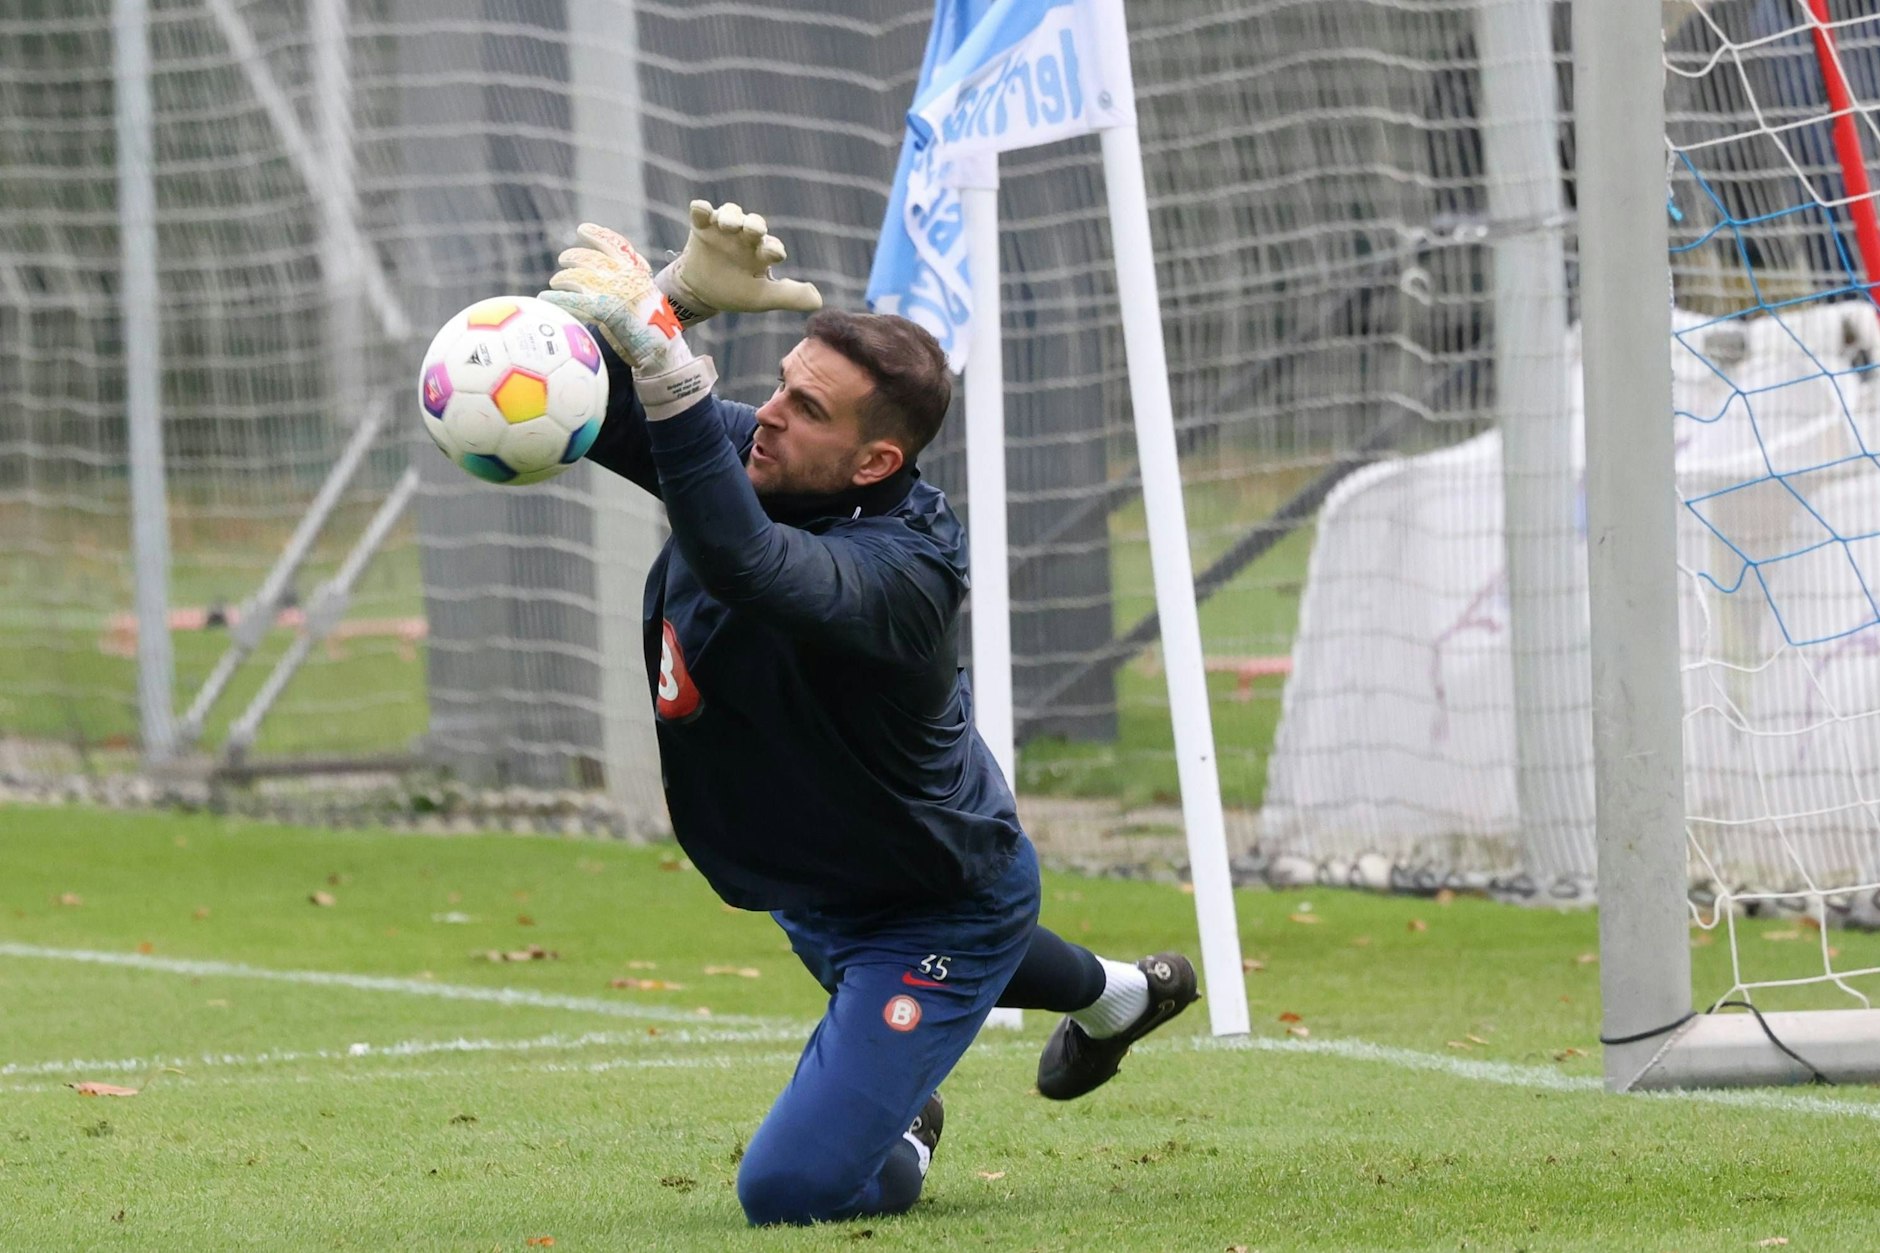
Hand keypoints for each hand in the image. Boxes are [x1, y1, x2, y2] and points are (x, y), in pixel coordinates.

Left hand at [539, 222, 692, 375]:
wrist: (663, 352)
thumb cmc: (655, 335)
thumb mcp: (646, 303)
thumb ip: (629, 291)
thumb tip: (608, 288)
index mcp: (639, 274)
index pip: (618, 245)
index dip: (599, 235)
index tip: (583, 229)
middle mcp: (627, 277)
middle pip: (594, 259)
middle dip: (576, 256)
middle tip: (563, 259)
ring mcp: (616, 291)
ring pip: (581, 276)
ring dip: (564, 277)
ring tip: (554, 282)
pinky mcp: (605, 308)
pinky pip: (575, 299)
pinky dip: (558, 298)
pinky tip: (545, 297)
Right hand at [654, 200, 822, 327]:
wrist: (702, 292)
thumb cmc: (737, 292)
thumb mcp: (762, 297)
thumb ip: (790, 297)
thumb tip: (819, 301)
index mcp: (762, 253)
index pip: (772, 247)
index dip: (773, 249)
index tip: (774, 254)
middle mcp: (746, 237)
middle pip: (754, 224)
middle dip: (755, 226)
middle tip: (753, 230)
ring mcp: (724, 229)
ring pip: (731, 214)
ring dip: (731, 216)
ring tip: (727, 225)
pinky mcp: (702, 225)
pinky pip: (702, 212)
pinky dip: (702, 209)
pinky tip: (701, 208)